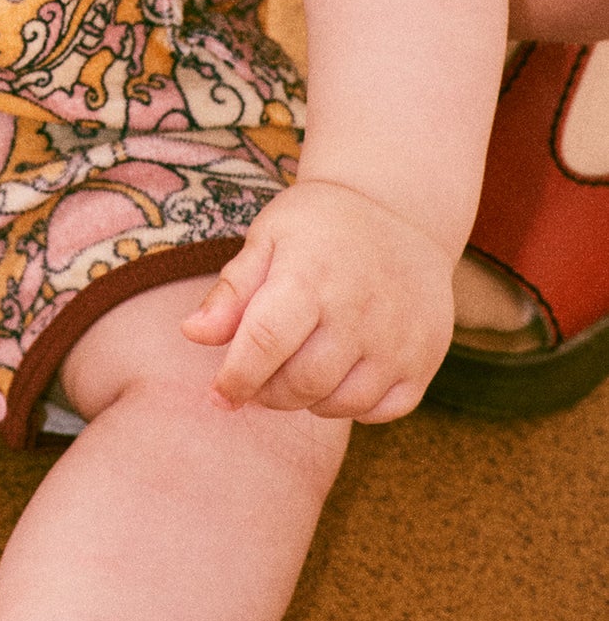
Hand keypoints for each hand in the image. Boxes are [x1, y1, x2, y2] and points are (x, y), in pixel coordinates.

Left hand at [182, 178, 456, 420]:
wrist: (399, 211)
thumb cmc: (318, 227)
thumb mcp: (268, 239)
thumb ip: (231, 290)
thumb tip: (192, 334)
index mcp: (309, 275)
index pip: (265, 343)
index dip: (236, 378)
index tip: (219, 394)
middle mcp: (359, 308)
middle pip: (301, 383)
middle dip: (268, 393)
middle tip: (258, 378)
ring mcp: (398, 336)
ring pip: (341, 403)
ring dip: (308, 400)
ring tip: (298, 372)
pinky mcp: (427, 355)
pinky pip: (383, 409)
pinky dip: (355, 407)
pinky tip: (340, 377)